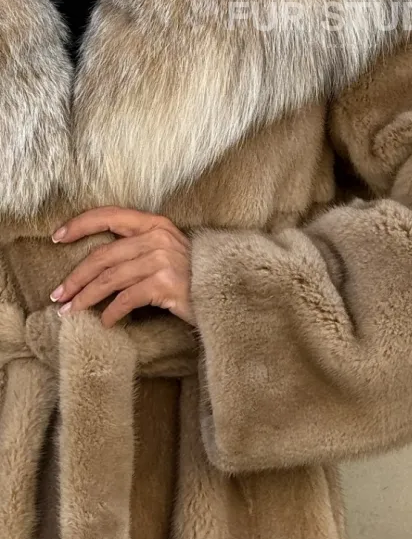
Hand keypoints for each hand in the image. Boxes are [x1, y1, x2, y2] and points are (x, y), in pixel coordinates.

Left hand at [50, 207, 191, 327]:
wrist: (226, 294)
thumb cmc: (192, 275)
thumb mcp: (167, 251)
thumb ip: (139, 247)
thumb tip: (97, 263)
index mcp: (155, 223)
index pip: (109, 215)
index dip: (79, 225)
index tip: (57, 238)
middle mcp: (158, 237)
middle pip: (102, 255)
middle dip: (75, 277)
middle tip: (58, 294)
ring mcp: (162, 260)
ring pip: (109, 279)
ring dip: (85, 298)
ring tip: (71, 311)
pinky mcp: (165, 284)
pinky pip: (126, 299)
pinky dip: (111, 314)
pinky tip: (105, 323)